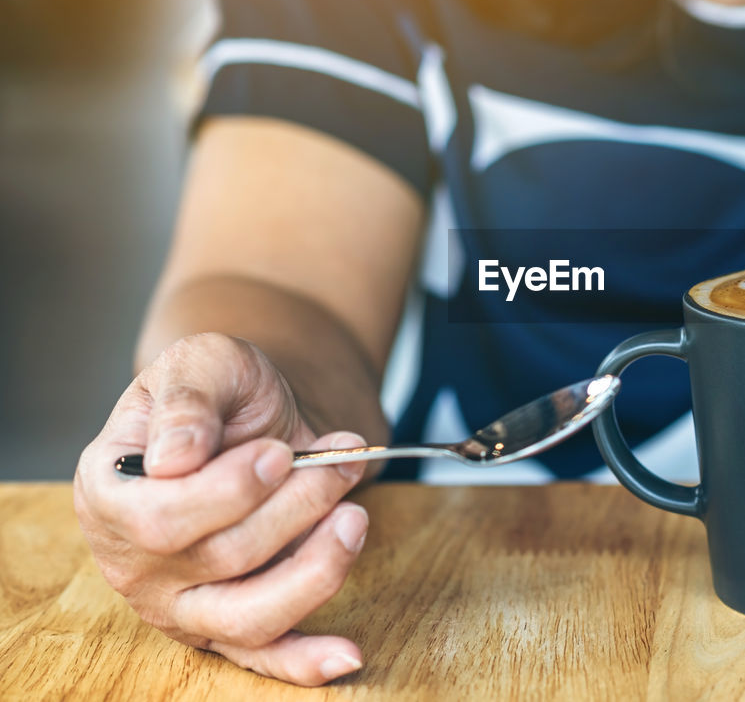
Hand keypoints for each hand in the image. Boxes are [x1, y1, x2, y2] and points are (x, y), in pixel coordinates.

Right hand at [73, 333, 369, 685]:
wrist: (256, 416)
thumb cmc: (221, 392)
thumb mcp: (201, 363)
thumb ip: (187, 400)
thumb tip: (175, 457)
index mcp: (111, 491)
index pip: (160, 519)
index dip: (229, 492)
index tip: (279, 453)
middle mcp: (136, 560)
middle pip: (221, 560)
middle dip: (296, 507)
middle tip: (340, 460)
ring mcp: (183, 600)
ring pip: (249, 615)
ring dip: (317, 566)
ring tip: (355, 515)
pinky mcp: (230, 624)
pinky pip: (265, 655)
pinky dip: (307, 661)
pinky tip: (348, 652)